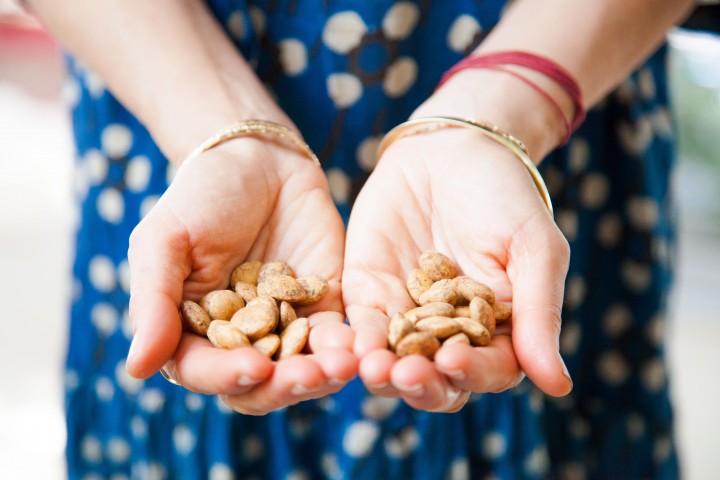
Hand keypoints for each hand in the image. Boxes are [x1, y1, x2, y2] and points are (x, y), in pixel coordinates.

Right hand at [126, 138, 356, 414]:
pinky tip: (357, 346)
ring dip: (321, 375)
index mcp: (192, 332)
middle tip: (308, 376)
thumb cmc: (200, 196)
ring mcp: (284, 327)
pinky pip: (334, 337)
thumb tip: (136, 369)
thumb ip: (153, 303)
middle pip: (259, 385)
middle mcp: (239, 340)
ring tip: (341, 366)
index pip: (204, 371)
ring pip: (300, 370)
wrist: (258, 159)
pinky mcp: (323, 308)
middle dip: (283, 386)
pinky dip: (345, 347)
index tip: (254, 368)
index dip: (227, 376)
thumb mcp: (165, 241)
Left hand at [343, 127, 571, 411]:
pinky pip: (359, 325)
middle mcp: (449, 335)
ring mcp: (405, 316)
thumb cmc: (506, 196)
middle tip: (407, 375)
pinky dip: (353, 340)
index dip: (473, 374)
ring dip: (382, 371)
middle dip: (421, 383)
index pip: (488, 371)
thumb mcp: (534, 247)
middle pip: (436, 380)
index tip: (455, 363)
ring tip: (374, 368)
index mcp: (497, 333)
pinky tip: (347, 347)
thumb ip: (540, 313)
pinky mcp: (367, 293)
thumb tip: (559, 386)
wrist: (452, 148)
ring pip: (393, 361)